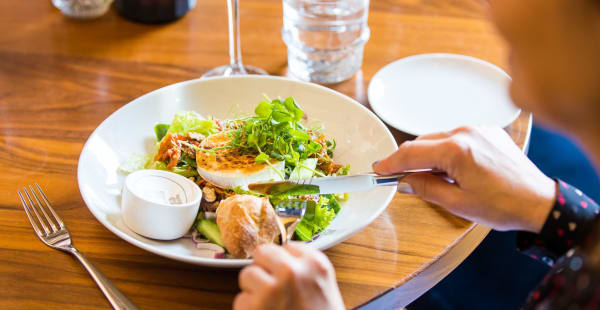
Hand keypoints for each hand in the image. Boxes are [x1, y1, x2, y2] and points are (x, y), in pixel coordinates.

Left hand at [234, 243, 344, 309]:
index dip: (283, 264)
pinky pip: (240, 300)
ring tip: (271, 308)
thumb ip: (304, 269)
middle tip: (274, 291)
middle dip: (264, 270)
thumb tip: (278, 257)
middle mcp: (292, 271)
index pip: (287, 246)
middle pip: (262, 252)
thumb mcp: (324, 288)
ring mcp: (271, 288)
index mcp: (316, 264)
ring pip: (247, 274)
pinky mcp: (252, 307)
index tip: (287, 277)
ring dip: (254, 291)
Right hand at [374, 126, 555, 232]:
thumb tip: (403, 181)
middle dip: (408, 159)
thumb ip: (425, 188)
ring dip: (428, 154)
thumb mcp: (457, 203)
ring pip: (438, 138)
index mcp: (456, 150)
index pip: (411, 152)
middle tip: (397, 176)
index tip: (378, 170)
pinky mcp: (487, 131)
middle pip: (422, 142)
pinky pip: (456, 136)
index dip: (391, 162)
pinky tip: (451, 167)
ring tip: (429, 176)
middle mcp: (465, 132)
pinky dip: (446, 149)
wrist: (539, 201)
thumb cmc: (503, 205)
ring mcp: (478, 129)